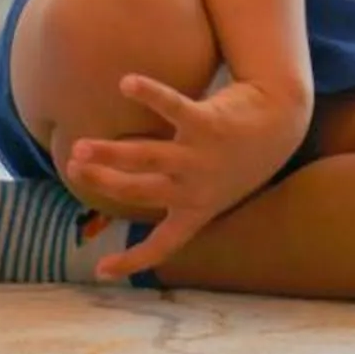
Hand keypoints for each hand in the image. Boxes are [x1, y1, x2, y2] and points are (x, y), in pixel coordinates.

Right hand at [60, 74, 309, 280]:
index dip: (133, 261)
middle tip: (72, 169)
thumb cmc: (238, 156)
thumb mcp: (212, 188)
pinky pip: (174, 105)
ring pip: (147, 157)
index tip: (101, 271)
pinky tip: (126, 82)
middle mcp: (196, 187)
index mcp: (197, 210)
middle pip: (139, 191)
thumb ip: (177, 191)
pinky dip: (149, 93)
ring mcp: (202, 156)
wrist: (281, 123)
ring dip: (111, 152)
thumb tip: (132, 191)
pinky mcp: (208, 122)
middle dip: (103, 184)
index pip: (164, 245)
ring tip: (79, 147)